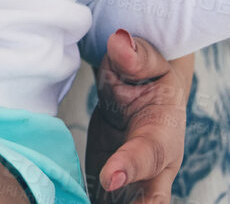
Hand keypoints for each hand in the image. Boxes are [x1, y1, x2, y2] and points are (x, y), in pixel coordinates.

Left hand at [86, 29, 189, 203]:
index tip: (110, 178)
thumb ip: (135, 56)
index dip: (131, 167)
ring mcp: (134, 182)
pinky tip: (65, 203)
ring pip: (125, 203)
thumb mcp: (146, 61)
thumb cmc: (147, 76)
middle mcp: (154, 167)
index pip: (149, 154)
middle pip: (150, 198)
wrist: (145, 93)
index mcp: (164, 134)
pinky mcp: (111, 188)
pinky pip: (102, 202)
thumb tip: (119, 41)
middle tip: (109, 203)